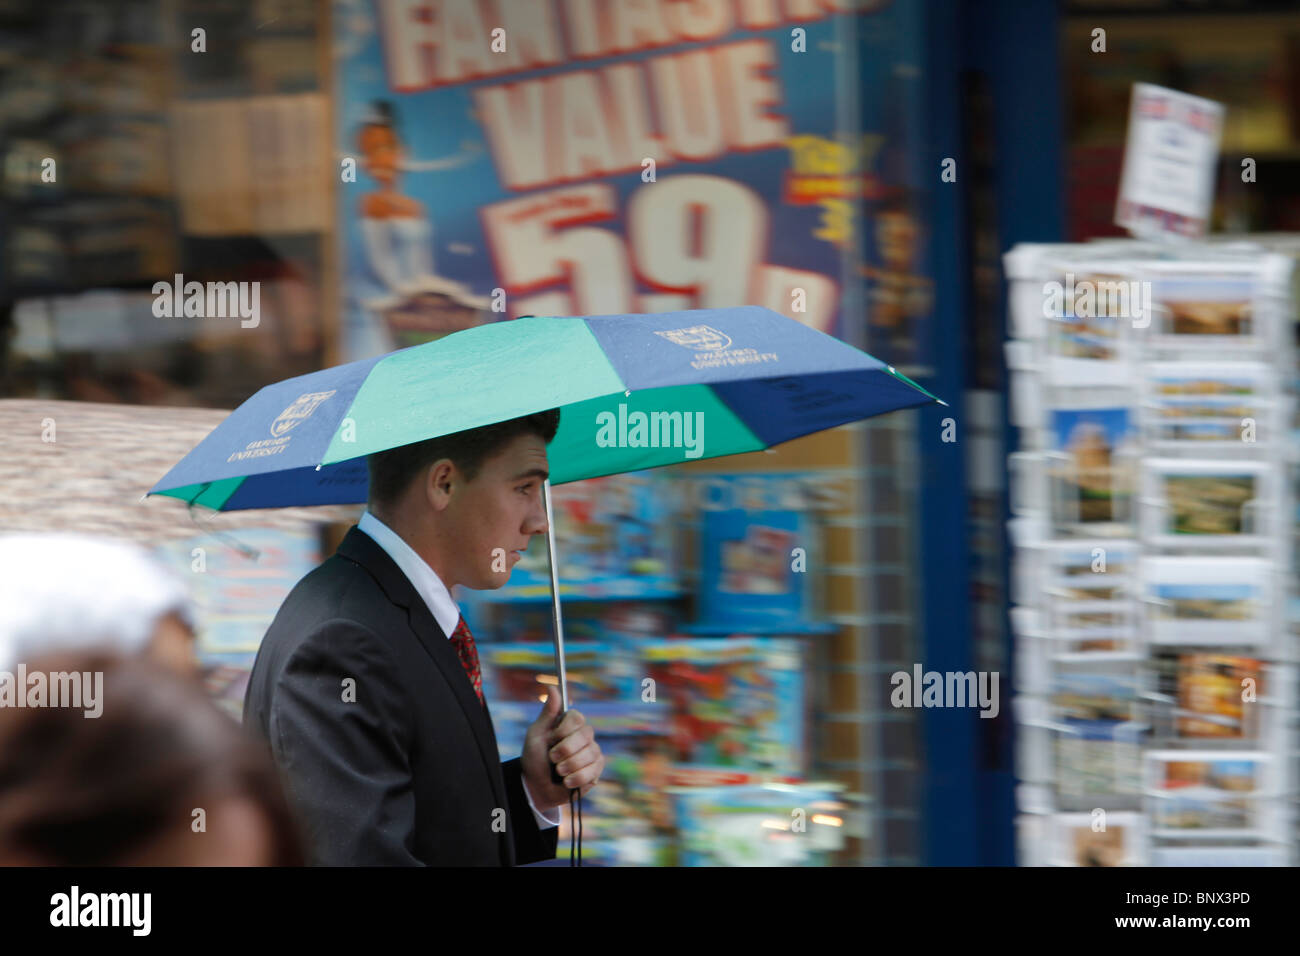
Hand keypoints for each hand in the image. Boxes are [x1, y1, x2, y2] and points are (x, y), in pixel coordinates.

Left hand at [522, 693, 603, 810]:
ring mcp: (592, 751)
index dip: (564, 730)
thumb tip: (552, 687)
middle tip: (552, 758)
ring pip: (589, 754)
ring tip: (558, 772)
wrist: (537, 787)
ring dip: (569, 766)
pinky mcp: (597, 769)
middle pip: (585, 735)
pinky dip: (576, 778)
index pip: (577, 717)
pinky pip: (593, 771)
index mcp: (570, 724)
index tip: (551, 739)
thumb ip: (548, 713)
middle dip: (565, 751)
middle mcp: (584, 735)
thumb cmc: (535, 758)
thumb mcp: (536, 735)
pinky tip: (566, 781)